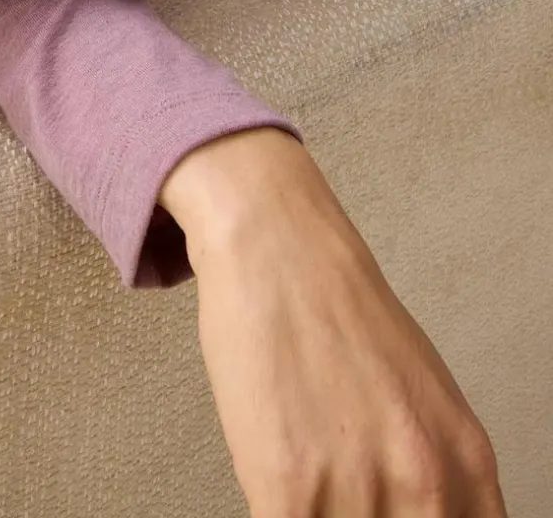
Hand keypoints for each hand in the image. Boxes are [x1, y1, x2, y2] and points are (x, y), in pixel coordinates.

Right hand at [172, 132, 506, 515]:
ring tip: (301, 486)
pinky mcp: (289, 491)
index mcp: (467, 463)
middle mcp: (425, 482)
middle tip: (337, 498)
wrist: (277, 246)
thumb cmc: (335, 305)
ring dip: (314, 514)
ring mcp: (359, 491)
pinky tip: (270, 491)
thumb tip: (420, 510)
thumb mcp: (421, 397)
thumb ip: (433, 473)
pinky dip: (272, 513)